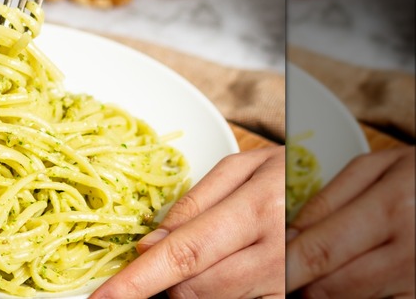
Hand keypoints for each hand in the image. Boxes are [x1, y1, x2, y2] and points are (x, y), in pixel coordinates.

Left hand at [90, 146, 284, 298]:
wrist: (349, 186)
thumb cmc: (291, 171)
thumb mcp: (244, 168)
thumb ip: (196, 202)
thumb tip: (152, 241)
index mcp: (255, 209)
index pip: (183, 253)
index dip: (138, 281)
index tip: (104, 298)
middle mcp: (273, 251)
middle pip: (195, 287)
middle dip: (165, 281)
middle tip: (163, 259)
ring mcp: (287, 280)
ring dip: (191, 289)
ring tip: (203, 258)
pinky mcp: (293, 296)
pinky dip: (217, 296)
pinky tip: (221, 272)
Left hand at [286, 146, 414, 297]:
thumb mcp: (377, 168)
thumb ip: (329, 198)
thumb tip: (289, 231)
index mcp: (390, 208)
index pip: (321, 249)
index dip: (283, 266)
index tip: (255, 269)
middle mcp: (407, 250)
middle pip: (330, 286)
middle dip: (296, 285)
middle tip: (278, 274)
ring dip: (319, 294)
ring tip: (307, 276)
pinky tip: (338, 282)